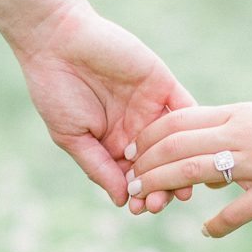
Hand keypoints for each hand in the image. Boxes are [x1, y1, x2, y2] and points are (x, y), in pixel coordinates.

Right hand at [16, 4, 195, 210]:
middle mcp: (136, 129)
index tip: (141, 210)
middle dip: (162, 187)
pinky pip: (186, 109)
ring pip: (176, 143)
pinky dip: (193, 130)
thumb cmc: (56, 90)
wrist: (58, 41)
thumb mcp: (72, 136)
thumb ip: (97, 167)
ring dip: (180, 166)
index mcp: (112, 143)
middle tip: (161, 203)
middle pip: (159, 165)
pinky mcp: (163, 85)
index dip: (139, 194)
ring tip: (181, 189)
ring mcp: (151, 107)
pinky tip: (195, 151)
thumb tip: (120, 200)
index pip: (134, 176)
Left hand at [125, 88, 251, 236]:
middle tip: (132, 185)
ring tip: (148, 204)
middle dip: (145, 165)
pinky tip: (207, 233)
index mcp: (237, 115)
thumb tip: (204, 176)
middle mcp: (241, 133)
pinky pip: (238, 210)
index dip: (147, 139)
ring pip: (194, 171)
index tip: (134, 156)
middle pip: (175, 145)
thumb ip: (232, 142)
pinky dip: (217, 224)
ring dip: (164, 188)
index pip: (176, 121)